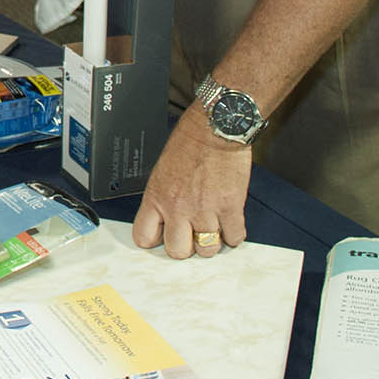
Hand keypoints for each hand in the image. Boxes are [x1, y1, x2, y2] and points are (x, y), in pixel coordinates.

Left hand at [131, 109, 252, 258]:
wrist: (216, 126)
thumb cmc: (190, 140)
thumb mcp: (163, 169)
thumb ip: (163, 196)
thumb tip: (166, 217)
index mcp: (157, 196)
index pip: (144, 237)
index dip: (155, 240)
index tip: (163, 237)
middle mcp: (178, 207)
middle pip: (178, 251)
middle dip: (186, 246)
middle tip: (192, 235)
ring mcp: (205, 209)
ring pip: (207, 249)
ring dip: (212, 241)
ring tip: (213, 228)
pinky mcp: (230, 207)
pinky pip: (234, 237)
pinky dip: (234, 234)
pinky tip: (230, 223)